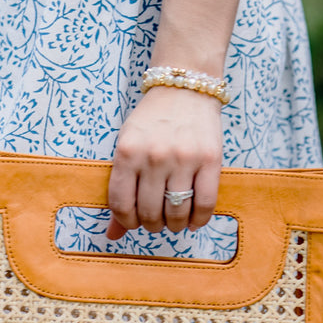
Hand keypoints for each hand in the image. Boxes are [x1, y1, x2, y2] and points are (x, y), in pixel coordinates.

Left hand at [106, 86, 222, 239]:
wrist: (184, 88)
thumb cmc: (152, 120)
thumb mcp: (127, 145)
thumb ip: (120, 189)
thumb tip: (112, 234)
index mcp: (127, 152)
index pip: (122, 204)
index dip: (126, 221)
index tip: (133, 221)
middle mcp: (154, 156)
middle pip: (150, 212)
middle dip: (152, 225)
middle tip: (156, 221)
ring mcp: (183, 158)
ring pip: (178, 212)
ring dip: (175, 225)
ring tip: (174, 220)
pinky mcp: (210, 160)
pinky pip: (205, 203)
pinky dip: (199, 219)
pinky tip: (194, 220)